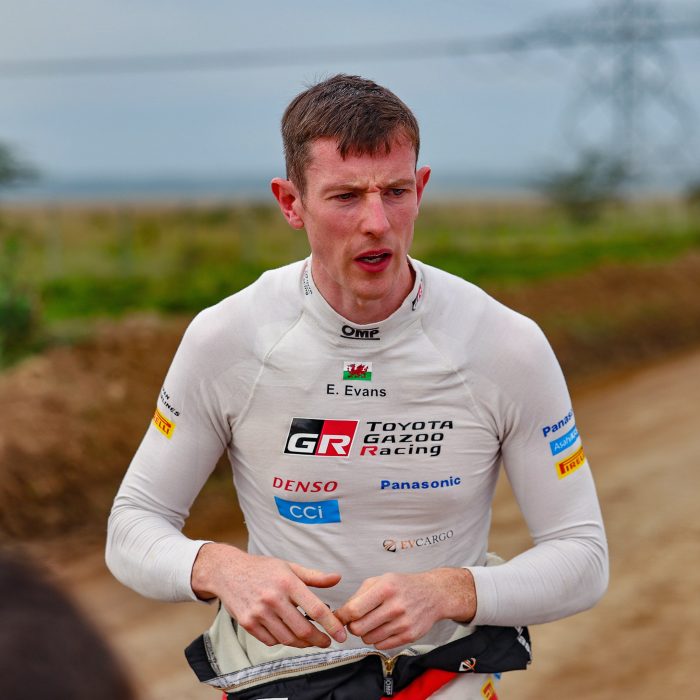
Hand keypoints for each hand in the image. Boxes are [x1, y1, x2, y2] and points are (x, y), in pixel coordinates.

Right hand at [191, 543, 346, 648]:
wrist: (228, 571)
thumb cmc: (262, 569)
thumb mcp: (289, 567)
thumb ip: (314, 577)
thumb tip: (337, 578)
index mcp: (287, 582)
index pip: (315, 609)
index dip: (331, 624)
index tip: (341, 634)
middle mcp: (273, 598)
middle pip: (303, 630)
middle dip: (319, 640)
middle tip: (327, 641)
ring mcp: (259, 612)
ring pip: (287, 639)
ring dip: (302, 643)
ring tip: (310, 639)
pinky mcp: (248, 623)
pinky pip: (271, 641)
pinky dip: (283, 640)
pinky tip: (287, 633)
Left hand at [335, 568, 475, 649]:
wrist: (433, 594)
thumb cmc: (404, 586)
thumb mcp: (380, 579)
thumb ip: (359, 594)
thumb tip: (342, 612)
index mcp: (385, 588)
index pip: (354, 610)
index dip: (342, 616)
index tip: (339, 617)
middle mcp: (395, 606)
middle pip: (359, 628)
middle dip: (353, 626)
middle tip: (357, 620)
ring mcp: (403, 623)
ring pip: (368, 639)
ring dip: (366, 632)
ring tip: (374, 621)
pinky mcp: (409, 636)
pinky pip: (381, 645)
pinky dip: (378, 639)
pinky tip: (384, 627)